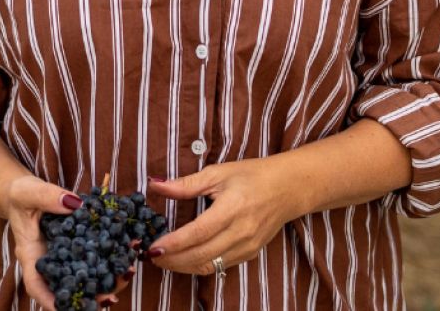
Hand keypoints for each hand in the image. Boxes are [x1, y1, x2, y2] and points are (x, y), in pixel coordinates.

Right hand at [5, 175, 138, 307]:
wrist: (24, 192)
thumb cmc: (20, 195)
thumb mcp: (28, 193)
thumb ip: (47, 197)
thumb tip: (75, 203)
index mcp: (31, 254)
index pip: (36, 284)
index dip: (51, 301)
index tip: (67, 309)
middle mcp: (48, 260)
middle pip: (66, 287)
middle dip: (90, 295)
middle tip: (112, 296)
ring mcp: (63, 255)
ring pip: (83, 274)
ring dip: (105, 277)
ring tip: (128, 272)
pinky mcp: (75, 246)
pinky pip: (92, 255)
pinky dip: (109, 255)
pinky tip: (127, 249)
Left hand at [144, 159, 300, 277]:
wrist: (288, 188)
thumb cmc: (251, 176)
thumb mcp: (218, 173)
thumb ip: (186, 183)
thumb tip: (155, 185)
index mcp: (233, 208)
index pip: (198, 233)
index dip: (174, 243)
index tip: (153, 246)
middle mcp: (241, 232)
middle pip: (201, 254)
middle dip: (173, 259)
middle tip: (151, 256)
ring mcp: (248, 246)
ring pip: (210, 265)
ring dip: (183, 266)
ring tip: (163, 260)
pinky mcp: (250, 254)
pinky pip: (220, 266)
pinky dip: (199, 265)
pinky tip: (184, 259)